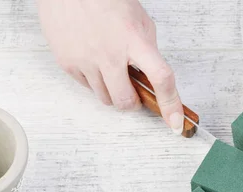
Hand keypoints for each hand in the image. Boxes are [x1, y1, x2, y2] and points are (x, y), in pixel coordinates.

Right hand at [37, 0, 184, 133]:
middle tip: (134, 90)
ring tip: (110, 67)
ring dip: (113, 91)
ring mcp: (85, 61)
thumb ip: (146, 49)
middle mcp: (109, 54)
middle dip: (133, 102)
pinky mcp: (67, 63)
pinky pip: (87, 87)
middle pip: (126, 102)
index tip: (176, 122)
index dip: (170, 103)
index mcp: (134, 39)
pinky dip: (94, 81)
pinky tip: (93, 60)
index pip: (160, 78)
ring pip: (106, 99)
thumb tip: (149, 76)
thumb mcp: (138, 20)